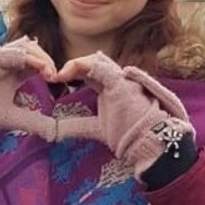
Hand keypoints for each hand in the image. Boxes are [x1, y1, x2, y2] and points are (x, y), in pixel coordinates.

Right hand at [0, 37, 57, 155]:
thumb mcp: (12, 118)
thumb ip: (33, 121)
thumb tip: (55, 132)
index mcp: (13, 74)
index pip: (37, 64)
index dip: (49, 69)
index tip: (58, 82)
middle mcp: (7, 63)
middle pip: (34, 51)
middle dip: (47, 61)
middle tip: (55, 76)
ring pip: (25, 46)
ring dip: (40, 56)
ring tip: (48, 71)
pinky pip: (12, 52)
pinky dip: (27, 57)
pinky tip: (38, 67)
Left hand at [52, 53, 193, 175]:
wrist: (150, 143)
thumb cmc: (129, 137)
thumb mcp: (97, 129)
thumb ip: (77, 126)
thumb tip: (54, 130)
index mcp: (112, 88)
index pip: (91, 73)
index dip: (73, 73)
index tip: (55, 80)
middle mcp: (118, 79)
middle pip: (93, 63)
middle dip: (73, 66)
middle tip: (54, 76)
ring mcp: (122, 79)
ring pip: (96, 61)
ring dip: (75, 64)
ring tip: (59, 74)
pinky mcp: (121, 83)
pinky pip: (99, 67)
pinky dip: (81, 65)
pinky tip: (66, 72)